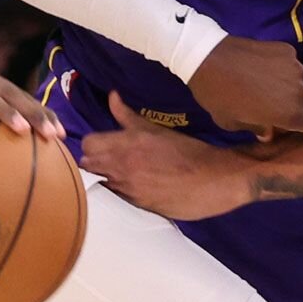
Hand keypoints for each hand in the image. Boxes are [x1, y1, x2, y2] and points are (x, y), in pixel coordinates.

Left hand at [79, 92, 254, 219]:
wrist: (215, 180)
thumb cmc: (188, 151)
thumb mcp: (155, 129)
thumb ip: (127, 115)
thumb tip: (112, 96)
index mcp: (127, 144)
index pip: (87, 144)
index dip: (92, 144)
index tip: (101, 144)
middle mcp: (123, 166)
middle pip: (88, 164)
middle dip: (93, 160)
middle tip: (107, 158)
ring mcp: (129, 188)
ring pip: (100, 181)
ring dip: (106, 176)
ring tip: (122, 172)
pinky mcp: (138, 205)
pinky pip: (117, 196)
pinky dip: (119, 190)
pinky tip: (133, 186)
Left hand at [186, 36, 302, 139]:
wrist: (206, 56)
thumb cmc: (218, 96)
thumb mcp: (232, 122)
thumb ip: (256, 128)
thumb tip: (269, 132)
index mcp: (289, 114)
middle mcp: (299, 91)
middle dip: (294, 106)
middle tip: (272, 104)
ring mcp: (295, 67)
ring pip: (297, 82)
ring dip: (286, 85)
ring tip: (261, 83)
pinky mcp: (286, 49)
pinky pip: (288, 63)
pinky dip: (279, 67)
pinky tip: (260, 66)